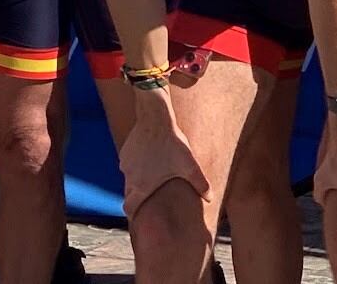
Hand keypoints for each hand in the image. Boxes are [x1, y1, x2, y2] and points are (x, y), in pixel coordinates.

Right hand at [117, 100, 209, 217]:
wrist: (155, 118)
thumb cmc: (172, 144)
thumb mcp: (190, 166)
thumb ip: (201, 185)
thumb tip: (211, 199)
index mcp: (142, 186)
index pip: (130, 208)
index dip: (133, 214)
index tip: (138, 217)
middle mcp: (130, 177)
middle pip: (128, 195)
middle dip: (137, 198)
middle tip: (149, 197)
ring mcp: (125, 163)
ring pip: (129, 178)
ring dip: (138, 179)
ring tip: (153, 174)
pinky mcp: (125, 151)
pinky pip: (129, 163)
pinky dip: (136, 165)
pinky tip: (149, 158)